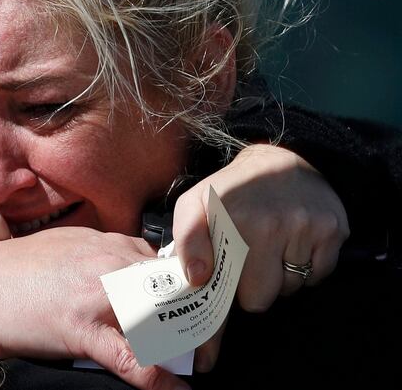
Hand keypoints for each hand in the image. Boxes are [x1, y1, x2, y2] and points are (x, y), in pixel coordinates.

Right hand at [0, 227, 190, 389]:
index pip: (163, 262)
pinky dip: (157, 378)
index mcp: (104, 242)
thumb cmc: (9, 268)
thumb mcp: (60, 245)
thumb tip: (128, 269)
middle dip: (195, 312)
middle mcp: (107, 262)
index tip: (197, 306)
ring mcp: (96, 294)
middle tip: (211, 337)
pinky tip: (176, 389)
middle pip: (172, 287)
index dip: (184, 287)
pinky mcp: (80, 328)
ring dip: (185, 342)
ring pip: (160, 318)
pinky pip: (129, 357)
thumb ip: (98, 253)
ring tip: (203, 360)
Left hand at [172, 144, 348, 369]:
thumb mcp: (195, 205)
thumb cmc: (231, 192)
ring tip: (271, 247)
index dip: (210, 327)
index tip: (205, 358)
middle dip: (251, 289)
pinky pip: (318, 277)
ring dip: (279, 278)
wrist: (281, 160)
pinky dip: (306, 269)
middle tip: (248, 261)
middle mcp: (265, 222)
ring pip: (289, 290)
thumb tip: (196, 281)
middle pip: (258, 298)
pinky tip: (294, 245)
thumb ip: (186, 242)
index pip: (217, 282)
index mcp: (226, 218)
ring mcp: (303, 226)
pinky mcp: (332, 230)